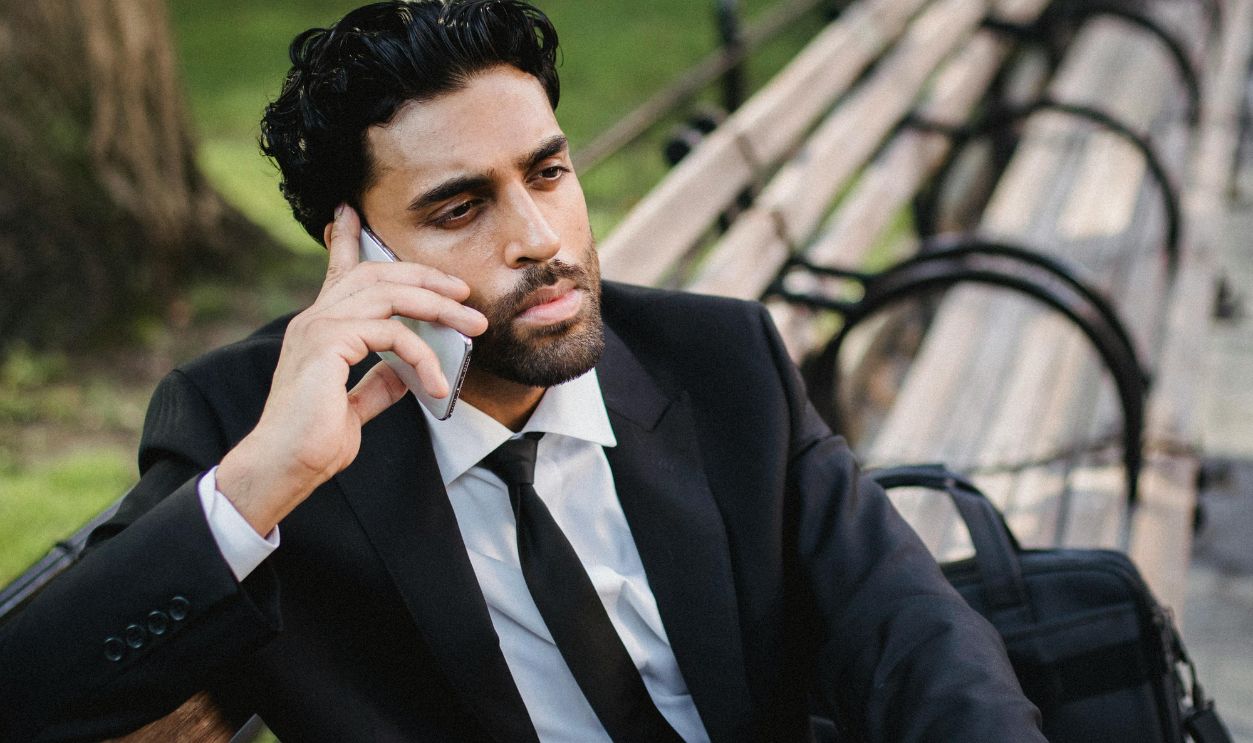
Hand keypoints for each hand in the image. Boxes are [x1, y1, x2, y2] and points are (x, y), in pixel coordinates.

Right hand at [216, 204, 487, 534]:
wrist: (284, 468)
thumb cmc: (313, 442)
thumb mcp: (355, 406)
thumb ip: (378, 383)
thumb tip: (404, 373)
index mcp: (320, 327)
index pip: (338, 271)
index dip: (347, 239)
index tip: (350, 210)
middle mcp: (315, 318)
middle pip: (378, 273)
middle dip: (426, 276)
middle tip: (464, 290)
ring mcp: (319, 327)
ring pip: (389, 294)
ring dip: (438, 307)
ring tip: (472, 327)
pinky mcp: (329, 344)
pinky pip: (391, 334)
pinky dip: (422, 355)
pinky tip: (436, 384)